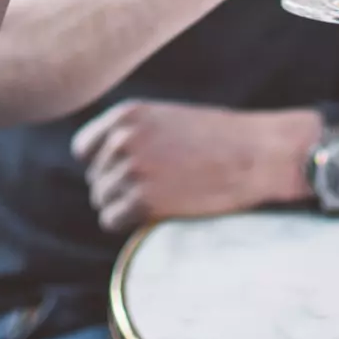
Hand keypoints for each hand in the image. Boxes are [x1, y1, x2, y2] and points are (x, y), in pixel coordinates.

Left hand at [72, 99, 316, 232]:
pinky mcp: (143, 201)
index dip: (102, 165)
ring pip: (102, 201)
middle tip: (155, 190)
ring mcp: (132, 170)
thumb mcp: (167, 118)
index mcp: (127, 115)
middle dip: (118, 188)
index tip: (127, 173)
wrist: (255, 155)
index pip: (83, 149)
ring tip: (159, 201)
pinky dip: (129, 224)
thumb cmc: (218, 138)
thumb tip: (104, 163)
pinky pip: (112, 221)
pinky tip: (154, 215)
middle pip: (95, 179)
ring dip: (124, 207)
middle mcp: (123, 140)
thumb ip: (133, 133)